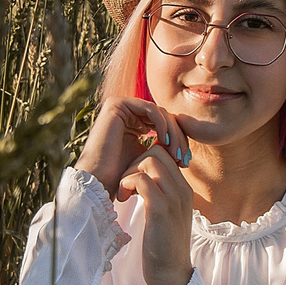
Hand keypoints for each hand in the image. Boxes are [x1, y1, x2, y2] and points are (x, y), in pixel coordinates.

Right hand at [73, 94, 190, 194]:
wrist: (99, 180)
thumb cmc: (121, 176)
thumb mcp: (148, 158)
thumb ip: (161, 147)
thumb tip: (183, 145)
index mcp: (134, 121)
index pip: (164, 125)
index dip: (178, 141)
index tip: (186, 161)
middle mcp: (127, 111)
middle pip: (163, 117)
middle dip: (177, 137)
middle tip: (184, 157)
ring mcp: (121, 105)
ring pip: (159, 113)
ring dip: (172, 133)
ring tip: (176, 153)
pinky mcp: (117, 104)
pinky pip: (150, 109)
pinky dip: (162, 124)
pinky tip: (165, 142)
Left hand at [118, 145, 195, 284]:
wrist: (171, 275)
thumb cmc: (162, 247)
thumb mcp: (164, 215)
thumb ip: (158, 194)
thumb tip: (141, 178)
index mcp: (183, 188)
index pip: (165, 153)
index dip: (143, 160)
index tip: (132, 180)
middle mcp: (183, 189)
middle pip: (158, 150)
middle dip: (135, 162)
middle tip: (126, 185)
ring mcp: (174, 198)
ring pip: (150, 159)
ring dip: (129, 172)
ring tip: (124, 193)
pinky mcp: (161, 209)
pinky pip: (142, 179)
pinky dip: (127, 184)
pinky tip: (123, 199)